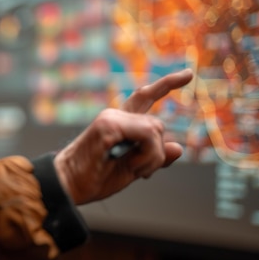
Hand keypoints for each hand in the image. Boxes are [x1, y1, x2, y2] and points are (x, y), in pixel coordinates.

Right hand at [53, 68, 193, 204]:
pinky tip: (132, 166)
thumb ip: (156, 157)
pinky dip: (147, 156)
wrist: (69, 185)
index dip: (167, 84)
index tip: (188, 74)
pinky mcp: (109, 125)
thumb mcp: (133, 169)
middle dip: (157, 153)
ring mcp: (111, 118)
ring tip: (133, 170)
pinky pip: (147, 136)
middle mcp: (116, 115)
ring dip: (152, 157)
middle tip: (141, 172)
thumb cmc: (96, 177)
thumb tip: (179, 147)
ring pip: (155, 130)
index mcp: (120, 123)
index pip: (145, 97)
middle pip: (157, 124)